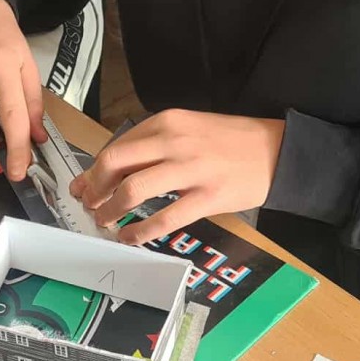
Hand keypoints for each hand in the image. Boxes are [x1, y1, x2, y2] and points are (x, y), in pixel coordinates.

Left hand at [70, 110, 285, 244]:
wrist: (277, 150)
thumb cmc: (229, 141)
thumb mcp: (187, 129)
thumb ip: (152, 144)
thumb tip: (113, 170)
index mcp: (166, 122)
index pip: (116, 147)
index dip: (93, 171)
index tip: (82, 186)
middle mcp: (173, 142)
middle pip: (115, 164)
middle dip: (94, 188)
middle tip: (89, 204)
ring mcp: (191, 170)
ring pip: (133, 191)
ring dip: (111, 210)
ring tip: (105, 221)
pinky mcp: (207, 197)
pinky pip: (164, 218)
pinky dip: (140, 232)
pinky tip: (131, 238)